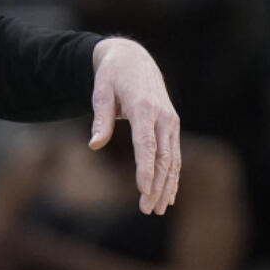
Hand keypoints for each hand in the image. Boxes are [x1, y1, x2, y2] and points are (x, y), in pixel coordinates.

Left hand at [89, 37, 180, 214]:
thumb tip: (94, 144)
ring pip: (172, 159)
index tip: (143, 190)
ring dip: (166, 186)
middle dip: (156, 185)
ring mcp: (171, 121)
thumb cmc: (112, 76)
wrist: (134, 59)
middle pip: (163, 157)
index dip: (146, 168)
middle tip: (146, 210)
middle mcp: (162, 116)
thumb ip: (100, 119)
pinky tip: (169, 195)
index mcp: (143, 108)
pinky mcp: (172, 125)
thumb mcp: (100, 92)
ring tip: (157, 209)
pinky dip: (173, 176)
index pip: (146, 144)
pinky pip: (174, 155)